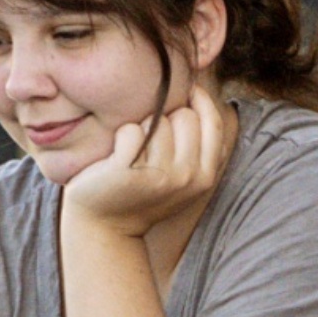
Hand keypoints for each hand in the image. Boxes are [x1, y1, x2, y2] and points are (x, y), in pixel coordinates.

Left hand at [62, 92, 232, 237]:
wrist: (105, 227)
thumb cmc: (142, 192)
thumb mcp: (182, 176)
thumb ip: (198, 143)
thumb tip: (198, 89)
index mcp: (205, 176)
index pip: (212, 122)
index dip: (199, 100)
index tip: (185, 93)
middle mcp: (186, 177)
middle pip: (185, 116)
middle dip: (166, 118)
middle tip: (150, 141)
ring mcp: (158, 176)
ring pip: (157, 121)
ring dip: (142, 128)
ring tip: (133, 152)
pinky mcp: (128, 172)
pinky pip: (130, 131)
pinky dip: (121, 136)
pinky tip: (116, 155)